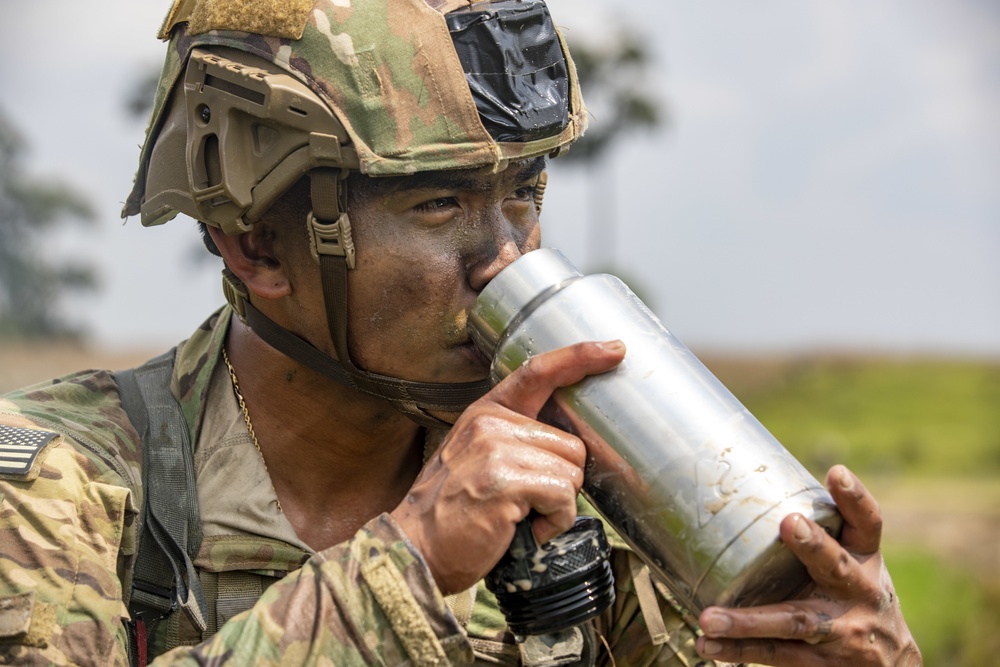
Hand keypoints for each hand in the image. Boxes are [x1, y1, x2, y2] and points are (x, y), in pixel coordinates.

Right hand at [391, 340, 625, 594]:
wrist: (416, 549)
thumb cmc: (454, 512)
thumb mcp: (477, 457)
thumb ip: (515, 438)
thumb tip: (570, 448)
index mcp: (487, 412)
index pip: (538, 371)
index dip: (580, 357)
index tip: (615, 349)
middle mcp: (491, 423)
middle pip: (572, 445)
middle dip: (561, 481)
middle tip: (526, 503)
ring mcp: (496, 449)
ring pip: (572, 472)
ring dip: (557, 504)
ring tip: (520, 516)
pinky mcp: (505, 481)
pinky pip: (563, 497)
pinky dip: (553, 521)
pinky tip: (524, 528)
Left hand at [695, 465, 921, 665]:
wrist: (891, 664)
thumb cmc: (854, 594)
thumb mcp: (853, 561)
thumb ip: (821, 532)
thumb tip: (758, 486)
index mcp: (864, 559)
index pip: (867, 524)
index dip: (855, 498)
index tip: (837, 472)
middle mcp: (859, 592)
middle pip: (835, 567)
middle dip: (814, 546)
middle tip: (790, 523)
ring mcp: (841, 631)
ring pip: (795, 621)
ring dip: (749, 620)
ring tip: (709, 617)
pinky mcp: (820, 661)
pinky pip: (776, 654)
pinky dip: (738, 650)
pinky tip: (706, 644)